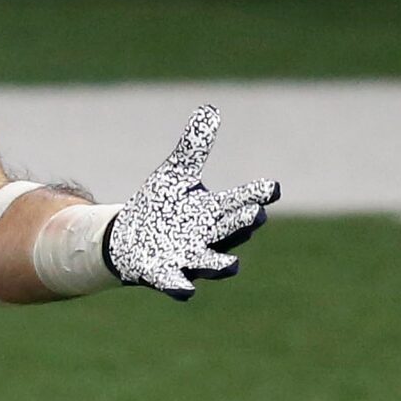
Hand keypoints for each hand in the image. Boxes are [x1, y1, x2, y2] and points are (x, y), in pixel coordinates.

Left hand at [104, 105, 279, 299]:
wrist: (128, 239)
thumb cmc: (161, 207)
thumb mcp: (174, 174)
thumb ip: (193, 147)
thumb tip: (210, 110)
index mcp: (214, 211)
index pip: (241, 200)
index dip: (257, 194)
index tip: (272, 187)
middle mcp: (207, 238)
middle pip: (230, 232)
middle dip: (241, 225)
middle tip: (255, 215)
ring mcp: (188, 259)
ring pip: (211, 264)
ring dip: (221, 266)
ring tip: (232, 266)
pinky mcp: (163, 274)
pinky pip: (175, 283)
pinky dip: (180, 286)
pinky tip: (186, 290)